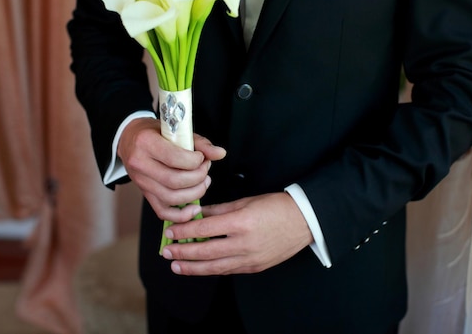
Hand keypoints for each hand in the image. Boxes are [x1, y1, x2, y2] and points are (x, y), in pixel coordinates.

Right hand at [117, 117, 225, 222]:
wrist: (129, 139)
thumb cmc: (155, 133)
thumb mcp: (175, 129)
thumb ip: (199, 142)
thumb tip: (220, 153)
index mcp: (146, 143)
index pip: (175, 158)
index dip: (195, 161)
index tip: (201, 157)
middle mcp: (140, 164)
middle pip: (174, 181)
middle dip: (198, 177)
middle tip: (205, 169)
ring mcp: (141, 182)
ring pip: (171, 198)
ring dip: (195, 193)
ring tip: (203, 181)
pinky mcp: (145, 194)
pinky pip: (163, 212)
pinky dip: (181, 215)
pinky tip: (194, 207)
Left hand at [161, 192, 313, 274]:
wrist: (304, 221)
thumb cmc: (276, 207)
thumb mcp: (245, 202)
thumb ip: (219, 210)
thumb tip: (197, 213)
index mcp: (240, 222)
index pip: (204, 230)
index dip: (184, 232)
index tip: (170, 232)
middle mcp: (243, 243)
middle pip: (205, 252)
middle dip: (183, 253)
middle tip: (167, 252)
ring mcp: (249, 258)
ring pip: (214, 267)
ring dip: (192, 268)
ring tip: (176, 266)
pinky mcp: (254, 267)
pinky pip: (228, 270)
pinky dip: (212, 269)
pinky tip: (200, 268)